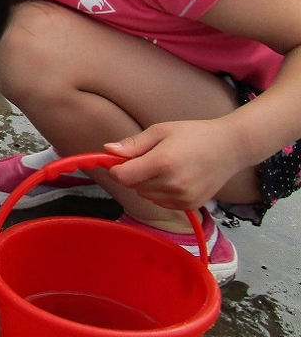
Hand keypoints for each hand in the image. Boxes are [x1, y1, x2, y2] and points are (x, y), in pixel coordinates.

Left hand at [104, 119, 248, 211]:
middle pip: (133, 186)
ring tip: (166, 166)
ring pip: (145, 195)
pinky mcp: (189, 206)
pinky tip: (174, 177)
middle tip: (150, 157)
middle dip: (133, 173)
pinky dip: (160, 192)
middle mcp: (172, 184)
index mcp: (162, 163)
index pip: (123, 176)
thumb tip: (107, 150)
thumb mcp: (160, 130)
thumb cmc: (194, 134)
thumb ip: (133, 143)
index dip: (116, 168)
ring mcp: (182, 198)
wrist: (230, 148)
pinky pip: (160, 202)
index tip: (119, 160)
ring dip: (146, 183)